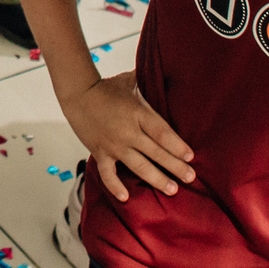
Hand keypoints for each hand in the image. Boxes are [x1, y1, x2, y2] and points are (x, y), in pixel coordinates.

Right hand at [59, 72, 195, 199]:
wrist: (77, 93)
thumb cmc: (107, 87)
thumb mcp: (131, 81)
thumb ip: (150, 81)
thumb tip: (169, 70)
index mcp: (138, 113)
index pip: (163, 133)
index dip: (178, 146)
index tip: (190, 157)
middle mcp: (128, 131)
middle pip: (156, 152)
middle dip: (175, 167)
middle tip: (190, 178)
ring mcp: (114, 144)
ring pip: (139, 166)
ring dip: (156, 179)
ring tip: (172, 190)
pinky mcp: (100, 152)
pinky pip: (108, 174)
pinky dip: (116, 187)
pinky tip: (126, 197)